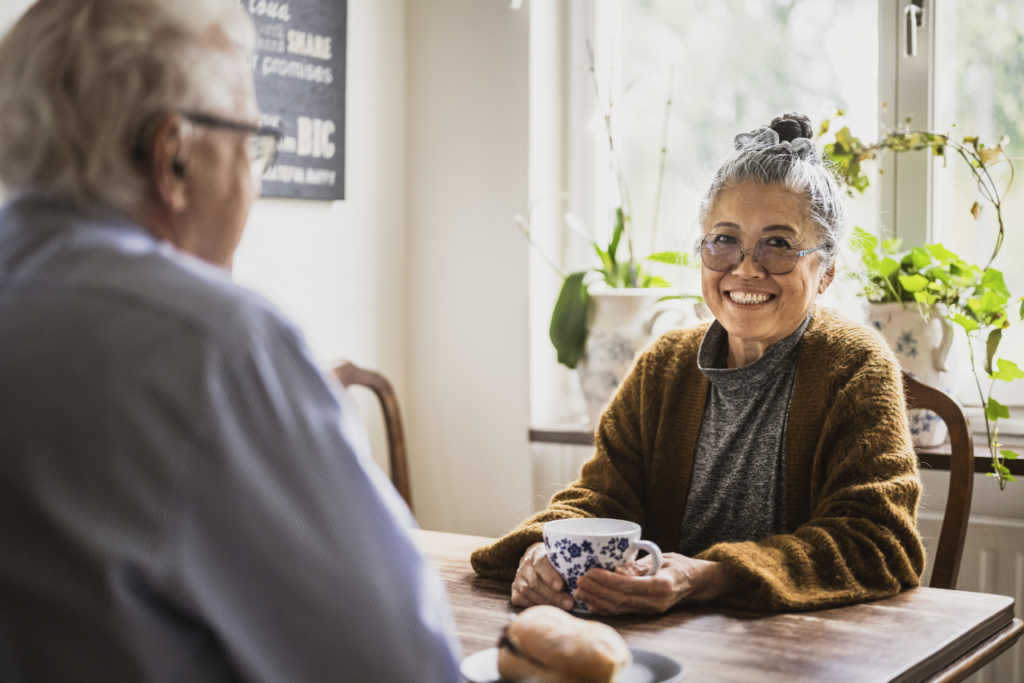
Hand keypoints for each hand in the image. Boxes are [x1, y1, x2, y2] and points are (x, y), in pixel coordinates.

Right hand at [510, 542, 573, 610]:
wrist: (536, 560)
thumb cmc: (555, 561)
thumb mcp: (561, 557)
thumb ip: (568, 565)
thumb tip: (584, 579)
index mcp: (537, 552)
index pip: (541, 562)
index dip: (550, 575)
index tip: (561, 586)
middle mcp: (525, 564)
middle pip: (535, 582)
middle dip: (553, 595)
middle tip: (568, 603)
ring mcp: (518, 577)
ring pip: (528, 591)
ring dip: (545, 602)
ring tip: (561, 607)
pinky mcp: (514, 588)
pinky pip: (520, 599)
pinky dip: (533, 604)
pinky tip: (546, 607)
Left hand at [573, 552, 745, 614]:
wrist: (697, 582)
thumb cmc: (679, 565)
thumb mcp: (661, 557)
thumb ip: (638, 566)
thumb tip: (615, 569)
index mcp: (662, 585)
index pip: (628, 586)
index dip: (607, 580)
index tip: (590, 572)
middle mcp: (656, 602)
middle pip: (620, 600)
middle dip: (597, 591)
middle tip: (579, 581)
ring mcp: (652, 610)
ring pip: (619, 608)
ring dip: (597, 600)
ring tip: (580, 591)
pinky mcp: (647, 612)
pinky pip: (623, 612)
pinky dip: (605, 608)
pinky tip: (591, 603)